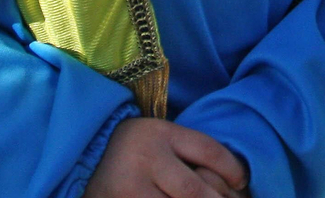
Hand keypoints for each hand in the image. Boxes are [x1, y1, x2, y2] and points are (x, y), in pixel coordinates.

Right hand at [85, 119, 248, 197]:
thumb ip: (190, 155)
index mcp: (159, 133)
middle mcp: (144, 159)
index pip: (208, 151)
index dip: (233, 169)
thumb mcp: (161, 140)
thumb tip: (234, 185)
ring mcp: (130, 190)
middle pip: (194, 191)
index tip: (241, 182)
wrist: (83, 161)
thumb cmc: (134, 153)